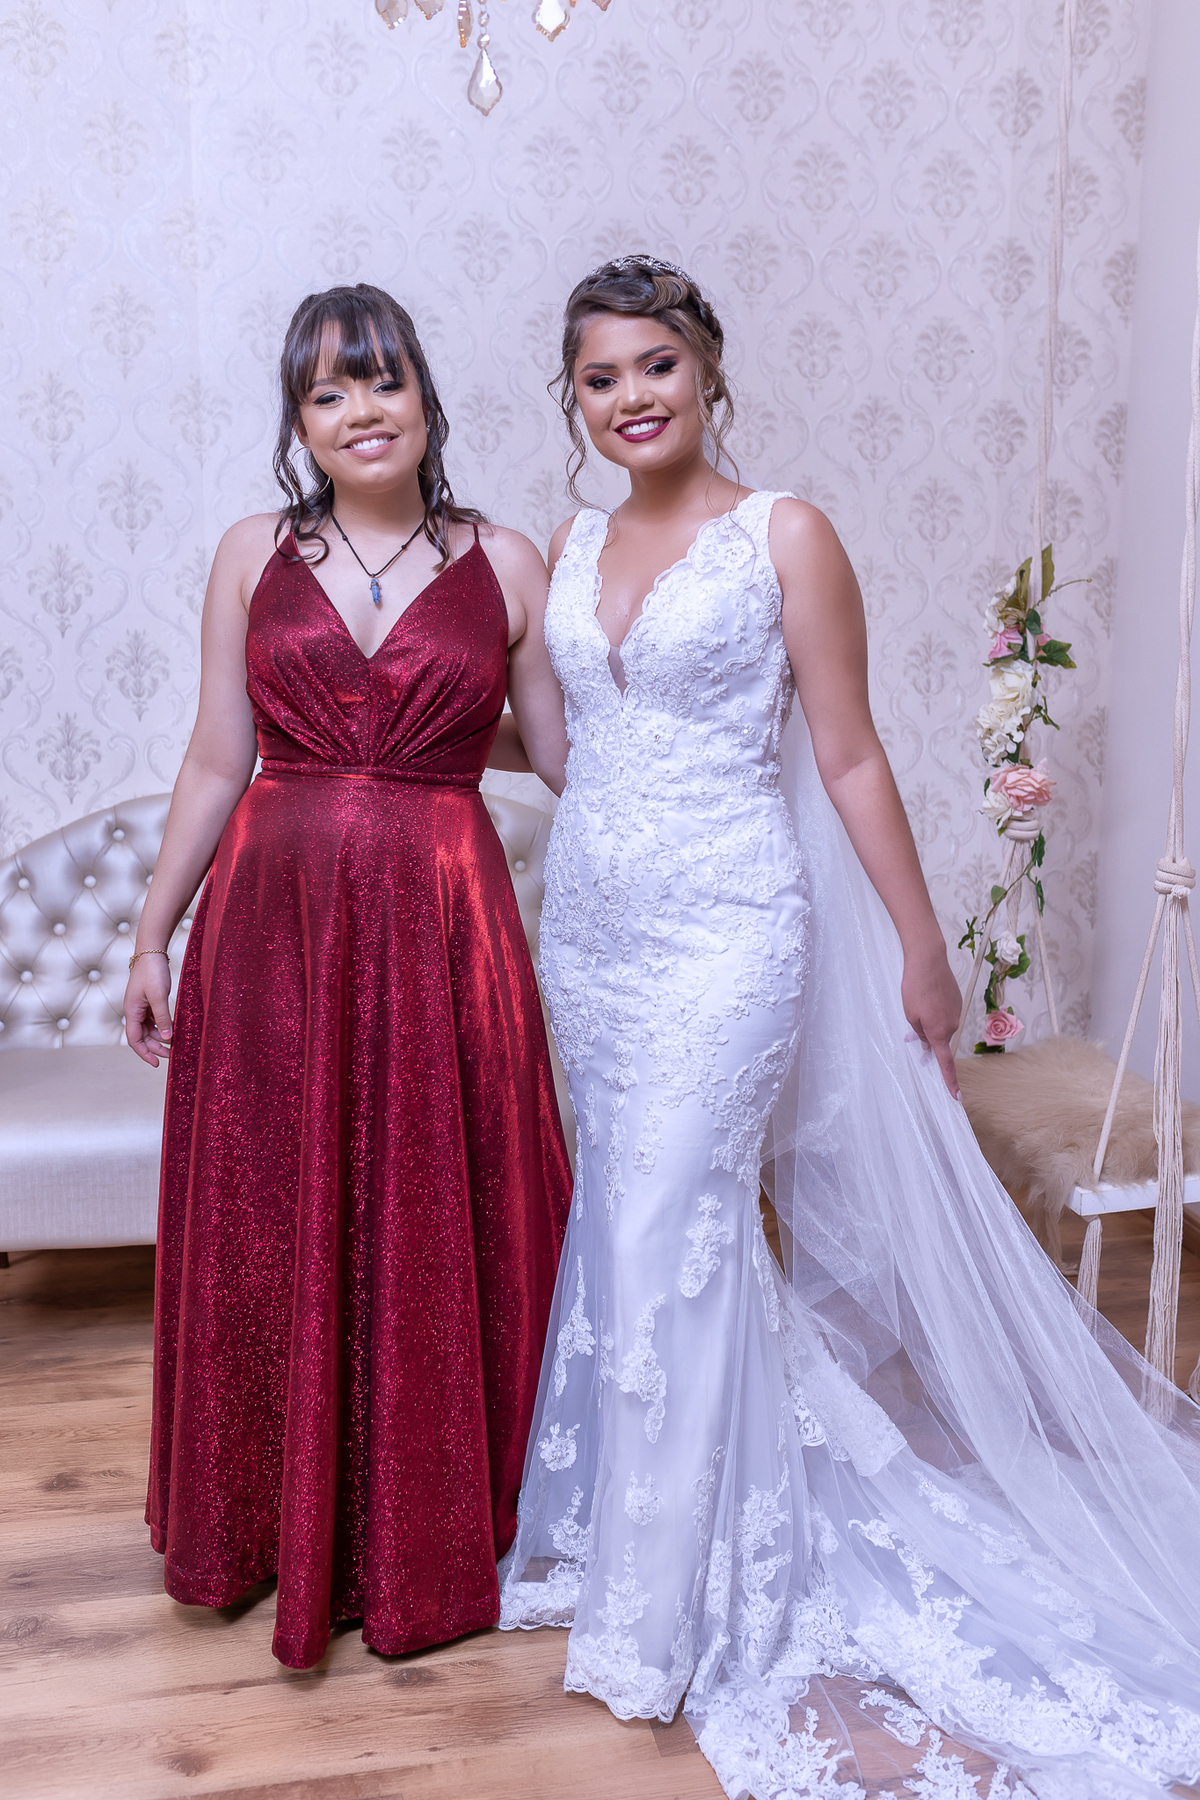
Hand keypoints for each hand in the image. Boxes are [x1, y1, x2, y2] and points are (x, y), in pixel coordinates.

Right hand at [124, 953, 173, 1066]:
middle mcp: (134, 1011)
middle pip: (142, 1037)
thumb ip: (163, 1018)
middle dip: (155, 1047)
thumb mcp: (159, 997)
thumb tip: (167, 1038)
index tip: (157, 1063)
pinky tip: (173, 1030)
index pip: (134, 1040)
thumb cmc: (152, 972)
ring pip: (149, 1029)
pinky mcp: (148, 1001)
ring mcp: (141, 1006)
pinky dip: (162, 1026)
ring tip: (175, 1044)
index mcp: (131, 1011)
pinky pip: (154, 1019)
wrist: (152, 951)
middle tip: (172, 1055)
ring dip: (160, 1037)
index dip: (144, 1053)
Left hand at [901, 943, 961, 1098]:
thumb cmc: (915, 988)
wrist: (929, 960)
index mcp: (939, 1033)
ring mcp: (956, 1012)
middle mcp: (952, 1025)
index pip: (946, 1063)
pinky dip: (937, 1008)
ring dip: (931, 1018)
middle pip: (939, 1039)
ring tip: (919, 999)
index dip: (950, 1081)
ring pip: (942, 1024)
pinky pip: (946, 1012)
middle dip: (927, 1034)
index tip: (956, 1096)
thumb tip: (928, 1044)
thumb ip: (920, 1033)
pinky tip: (928, 994)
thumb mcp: (910, 1015)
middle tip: (913, 1015)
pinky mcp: (958, 1001)